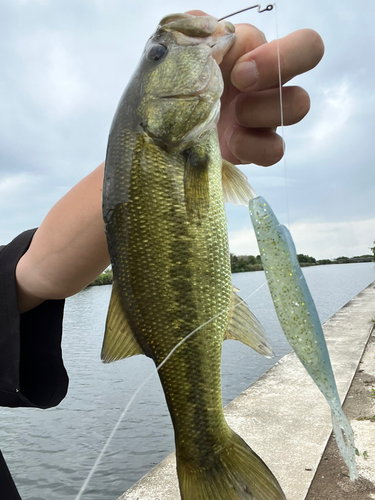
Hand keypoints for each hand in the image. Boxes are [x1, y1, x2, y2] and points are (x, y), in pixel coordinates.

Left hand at [188, 11, 323, 165]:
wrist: (166, 127)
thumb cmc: (176, 86)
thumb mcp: (178, 52)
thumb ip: (194, 31)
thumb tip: (207, 25)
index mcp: (254, 51)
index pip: (302, 42)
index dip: (279, 55)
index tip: (237, 71)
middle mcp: (269, 81)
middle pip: (310, 60)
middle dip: (276, 68)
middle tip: (238, 84)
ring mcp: (267, 116)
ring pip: (298, 106)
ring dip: (262, 110)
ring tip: (232, 115)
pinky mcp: (257, 148)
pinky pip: (275, 150)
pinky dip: (253, 147)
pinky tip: (230, 142)